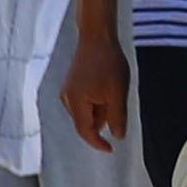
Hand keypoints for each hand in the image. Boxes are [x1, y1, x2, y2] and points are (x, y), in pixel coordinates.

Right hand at [61, 40, 132, 156]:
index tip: (111, 149)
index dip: (98, 143)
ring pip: (85, 112)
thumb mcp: (118, 93)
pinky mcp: (72, 84)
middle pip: (85, 122)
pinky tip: (108, 90)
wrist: (97, 37)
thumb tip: (117, 136)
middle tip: (119, 108)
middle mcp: (68, 98)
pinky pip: (84, 102)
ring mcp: (68, 91)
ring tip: (115, 94)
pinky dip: (96, 103)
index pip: (85, 131)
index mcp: (76, 103)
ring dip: (100, 111)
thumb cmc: (108, 63)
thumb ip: (117, 118)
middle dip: (102, 122)